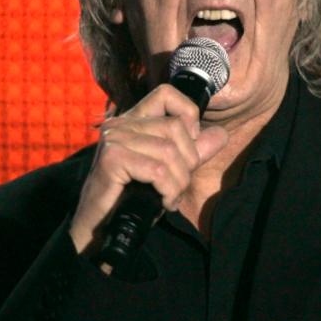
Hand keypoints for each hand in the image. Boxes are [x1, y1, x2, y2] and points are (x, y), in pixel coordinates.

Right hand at [68, 84, 228, 255]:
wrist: (98, 226)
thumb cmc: (131, 197)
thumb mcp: (169, 170)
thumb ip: (194, 151)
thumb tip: (221, 134)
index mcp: (134, 120)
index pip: (166, 94)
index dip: (187, 114)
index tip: (187, 147)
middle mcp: (121, 123)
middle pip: (176, 127)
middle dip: (188, 163)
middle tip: (177, 186)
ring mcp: (114, 138)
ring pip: (170, 151)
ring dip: (178, 182)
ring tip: (170, 197)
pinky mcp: (112, 158)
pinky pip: (157, 170)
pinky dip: (167, 190)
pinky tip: (162, 202)